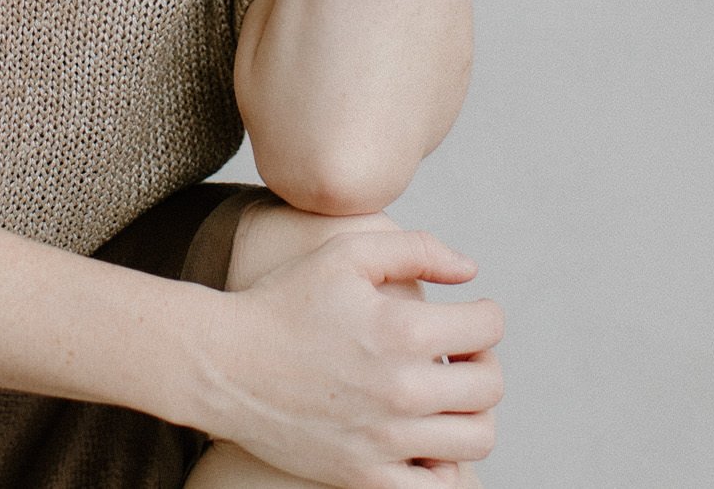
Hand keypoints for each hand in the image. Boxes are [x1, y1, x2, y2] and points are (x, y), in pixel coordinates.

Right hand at [197, 229, 503, 487]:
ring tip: (443, 394)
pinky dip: (445, 464)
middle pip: (490, 385)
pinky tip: (424, 437)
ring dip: (471, 412)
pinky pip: (437, 487)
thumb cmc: (282, 303)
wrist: (223, 365)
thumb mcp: (344, 255)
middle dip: (482, 361)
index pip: (488, 327)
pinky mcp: (365, 475)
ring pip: (477, 438)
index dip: (483, 313)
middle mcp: (401, 390)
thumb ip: (416, 249)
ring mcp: (385, 439)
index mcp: (401, 331)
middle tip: (456, 354)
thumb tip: (470, 271)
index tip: (466, 314)